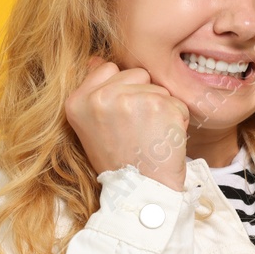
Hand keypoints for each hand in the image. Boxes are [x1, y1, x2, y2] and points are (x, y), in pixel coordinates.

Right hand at [64, 56, 189, 191]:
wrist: (141, 194)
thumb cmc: (119, 161)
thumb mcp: (92, 126)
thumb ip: (94, 91)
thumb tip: (96, 59)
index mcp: (77, 101)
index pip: (108, 68)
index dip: (121, 90)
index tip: (120, 119)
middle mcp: (100, 98)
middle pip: (137, 73)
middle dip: (143, 97)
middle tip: (136, 130)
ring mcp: (129, 100)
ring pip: (158, 87)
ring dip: (161, 109)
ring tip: (149, 136)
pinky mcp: (159, 106)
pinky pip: (177, 102)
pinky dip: (177, 121)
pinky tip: (163, 141)